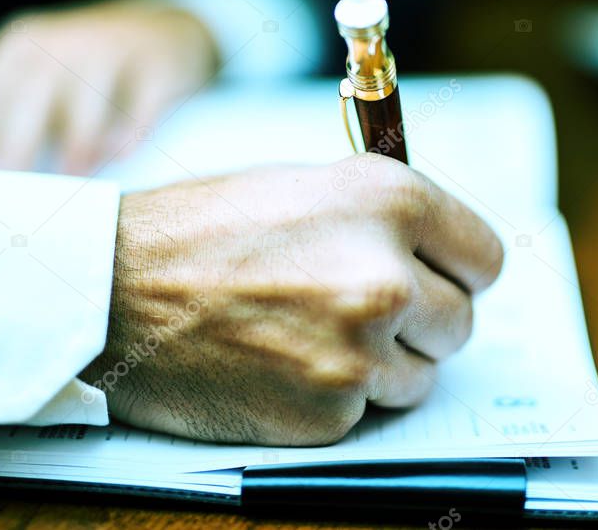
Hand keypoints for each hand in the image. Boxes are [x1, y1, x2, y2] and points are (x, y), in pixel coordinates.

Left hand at [0, 0, 215, 172]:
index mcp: (23, 43)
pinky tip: (121, 155)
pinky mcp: (157, 66)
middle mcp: (65, 41)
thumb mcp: (22, 64)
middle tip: (11, 191)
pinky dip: (131, 130)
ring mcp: (114, 50)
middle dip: (19, 143)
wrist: (161, 31)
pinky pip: (142, 101)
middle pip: (34, 94)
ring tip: (72, 180)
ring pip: (89, 99)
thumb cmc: (78, 60)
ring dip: (79, 142)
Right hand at [81, 155, 503, 445]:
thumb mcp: (303, 187)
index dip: (457, 269)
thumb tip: (438, 252)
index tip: (437, 277)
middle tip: (360, 309)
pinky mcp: (329, 410)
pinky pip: (369, 410)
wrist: (112, 290)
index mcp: (387, 199)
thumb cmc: (199, 230)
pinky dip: (337, 395)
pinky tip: (284, 363)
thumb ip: (381, 218)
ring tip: (312, 333)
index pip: (485, 257)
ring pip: (422, 374)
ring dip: (381, 363)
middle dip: (420, 321)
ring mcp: (358, 348)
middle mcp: (384, 272)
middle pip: (460, 322)